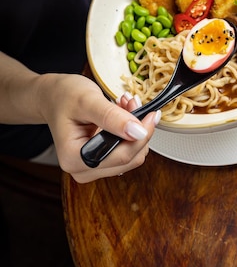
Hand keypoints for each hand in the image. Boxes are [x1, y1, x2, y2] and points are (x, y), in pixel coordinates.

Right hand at [38, 73, 158, 182]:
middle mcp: (82, 170)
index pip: (121, 156)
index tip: (152, 113)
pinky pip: (127, 150)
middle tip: (134, 102)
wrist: (54, 97)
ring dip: (136, 128)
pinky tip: (123, 113)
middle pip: (129, 158)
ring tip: (126, 105)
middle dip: (138, 129)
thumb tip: (139, 132)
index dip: (142, 135)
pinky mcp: (101, 161)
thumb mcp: (88, 101)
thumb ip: (113, 117)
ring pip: (132, 155)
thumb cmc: (64, 96)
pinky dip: (131, 131)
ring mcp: (92, 167)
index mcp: (74, 159)